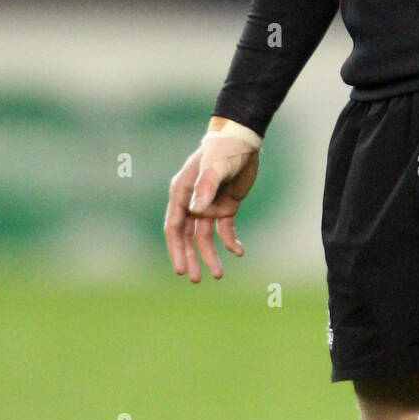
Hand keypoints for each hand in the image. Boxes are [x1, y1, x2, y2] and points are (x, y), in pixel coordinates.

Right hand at [164, 126, 259, 281]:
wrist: (244, 140)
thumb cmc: (224, 150)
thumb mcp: (215, 167)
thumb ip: (206, 186)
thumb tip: (195, 210)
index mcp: (182, 192)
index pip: (174, 227)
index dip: (176, 249)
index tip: (181, 269)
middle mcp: (192, 202)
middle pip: (187, 237)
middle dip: (191, 258)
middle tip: (197, 279)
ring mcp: (208, 205)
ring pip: (205, 237)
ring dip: (211, 255)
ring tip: (219, 275)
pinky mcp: (225, 206)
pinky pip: (225, 230)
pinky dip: (231, 242)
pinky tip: (239, 252)